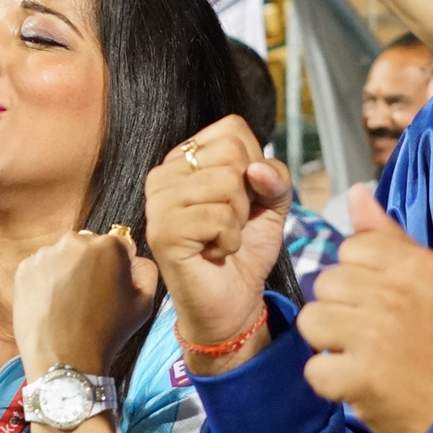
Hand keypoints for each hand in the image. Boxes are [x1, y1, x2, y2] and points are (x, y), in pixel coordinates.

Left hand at [13, 229, 157, 377]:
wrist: (64, 358)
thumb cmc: (108, 332)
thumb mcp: (144, 303)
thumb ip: (146, 269)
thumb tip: (133, 258)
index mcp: (108, 245)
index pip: (119, 245)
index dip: (119, 266)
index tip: (113, 287)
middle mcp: (74, 241)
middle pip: (88, 246)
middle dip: (91, 263)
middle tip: (90, 296)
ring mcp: (45, 254)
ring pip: (62, 255)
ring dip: (67, 270)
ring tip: (68, 302)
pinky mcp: (24, 269)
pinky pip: (41, 267)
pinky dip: (46, 280)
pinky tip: (52, 303)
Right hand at [144, 114, 293, 369]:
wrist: (232, 302)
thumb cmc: (245, 249)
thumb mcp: (271, 204)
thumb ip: (275, 176)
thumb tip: (258, 169)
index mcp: (184, 158)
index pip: (233, 129)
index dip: (254, 164)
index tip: (243, 198)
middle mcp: (164, 173)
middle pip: (231, 153)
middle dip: (248, 194)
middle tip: (231, 223)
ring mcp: (158, 202)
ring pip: (227, 184)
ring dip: (239, 219)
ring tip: (221, 238)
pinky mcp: (163, 232)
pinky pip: (219, 217)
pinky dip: (230, 240)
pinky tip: (215, 252)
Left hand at [296, 190, 432, 432]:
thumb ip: (389, 238)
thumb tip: (355, 192)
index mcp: (414, 265)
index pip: (350, 249)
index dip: (358, 275)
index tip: (379, 298)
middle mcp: (392, 295)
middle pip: (326, 283)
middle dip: (341, 308)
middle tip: (371, 332)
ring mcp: (374, 337)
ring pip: (313, 321)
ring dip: (329, 342)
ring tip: (359, 354)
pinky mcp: (360, 379)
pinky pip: (314, 369)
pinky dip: (331, 381)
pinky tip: (356, 382)